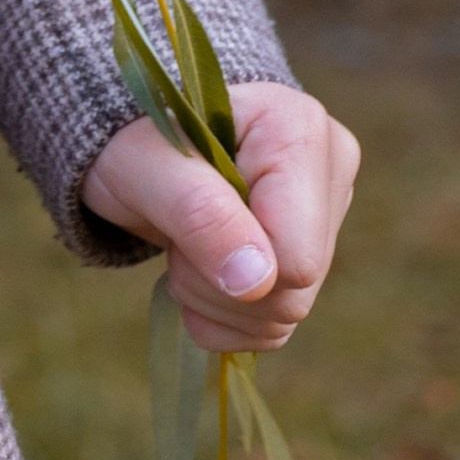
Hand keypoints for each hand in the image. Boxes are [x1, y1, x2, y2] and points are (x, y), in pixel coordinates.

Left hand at [81, 81, 358, 351]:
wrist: (133, 148)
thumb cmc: (133, 139)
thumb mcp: (144, 162)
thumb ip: (197, 210)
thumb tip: (257, 282)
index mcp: (300, 131)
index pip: (295, 254)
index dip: (227, 260)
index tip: (179, 214)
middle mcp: (327, 174)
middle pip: (292, 292)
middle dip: (213, 281)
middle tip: (175, 230)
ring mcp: (323, 220)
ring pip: (284, 316)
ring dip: (213, 299)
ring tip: (185, 243)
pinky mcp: (308, 261)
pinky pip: (275, 328)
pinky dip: (224, 316)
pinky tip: (198, 273)